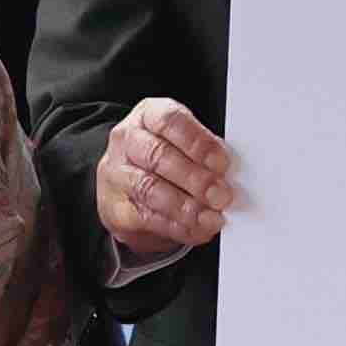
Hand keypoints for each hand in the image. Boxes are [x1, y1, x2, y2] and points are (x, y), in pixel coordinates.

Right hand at [97, 96, 235, 254]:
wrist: (126, 187)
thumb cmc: (163, 158)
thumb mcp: (183, 143)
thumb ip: (204, 153)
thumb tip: (230, 173)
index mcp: (148, 115)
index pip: (169, 121)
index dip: (197, 142)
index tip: (221, 162)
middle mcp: (128, 140)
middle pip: (159, 156)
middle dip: (195, 178)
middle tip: (221, 195)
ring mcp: (117, 173)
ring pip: (150, 189)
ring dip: (186, 207)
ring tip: (211, 217)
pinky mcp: (116, 207)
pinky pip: (147, 218)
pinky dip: (177, 226)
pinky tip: (197, 229)